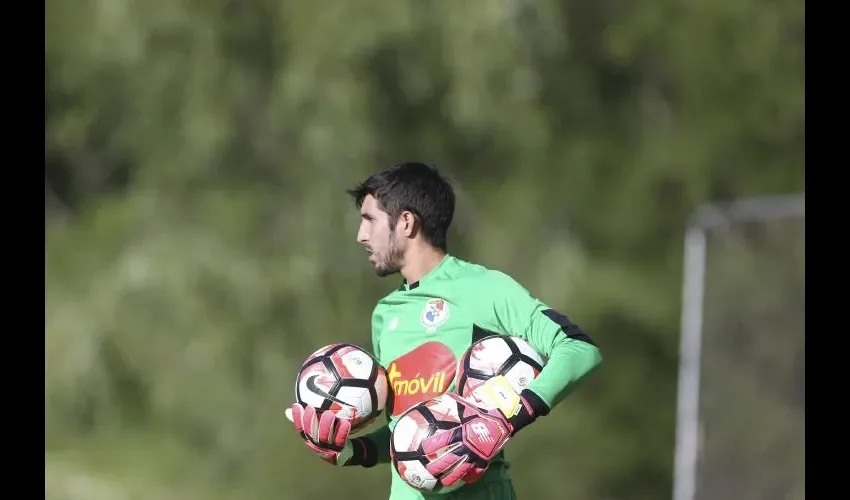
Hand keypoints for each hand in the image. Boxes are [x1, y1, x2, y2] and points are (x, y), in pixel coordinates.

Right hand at [286, 403, 354, 464]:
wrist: (343, 454)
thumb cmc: (327, 437)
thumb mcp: (315, 429)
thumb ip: (304, 420)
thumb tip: (287, 411)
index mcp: (309, 439)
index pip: (300, 428)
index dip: (297, 418)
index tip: (297, 406)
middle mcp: (316, 444)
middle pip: (310, 433)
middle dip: (309, 420)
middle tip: (311, 408)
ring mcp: (327, 448)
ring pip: (324, 437)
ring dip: (326, 425)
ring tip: (329, 413)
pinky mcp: (339, 450)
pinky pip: (340, 441)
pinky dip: (342, 431)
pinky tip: (345, 422)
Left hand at [423, 377, 539, 486]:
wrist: (502, 417)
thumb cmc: (481, 410)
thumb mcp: (463, 405)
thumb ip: (449, 407)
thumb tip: (434, 404)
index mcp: (460, 432)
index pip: (441, 441)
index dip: (430, 446)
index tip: (422, 448)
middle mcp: (466, 446)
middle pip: (447, 461)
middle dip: (435, 467)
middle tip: (427, 470)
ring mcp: (476, 455)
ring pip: (459, 471)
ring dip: (448, 477)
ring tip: (442, 480)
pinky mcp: (484, 460)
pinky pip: (475, 473)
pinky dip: (468, 477)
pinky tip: (463, 479)